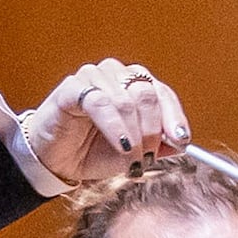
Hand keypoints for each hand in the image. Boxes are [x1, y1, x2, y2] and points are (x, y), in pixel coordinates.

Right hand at [4, 59, 190, 193]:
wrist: (56, 161)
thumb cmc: (92, 152)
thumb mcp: (132, 154)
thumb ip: (157, 147)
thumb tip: (181, 143)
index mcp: (133, 86)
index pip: (161, 93)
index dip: (174, 117)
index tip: (182, 140)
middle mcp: (115, 76)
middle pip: (146, 94)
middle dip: (152, 131)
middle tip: (149, 157)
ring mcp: (93, 78)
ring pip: (126, 99)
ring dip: (134, 135)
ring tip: (131, 159)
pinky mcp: (72, 88)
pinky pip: (100, 102)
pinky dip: (115, 127)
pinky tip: (121, 146)